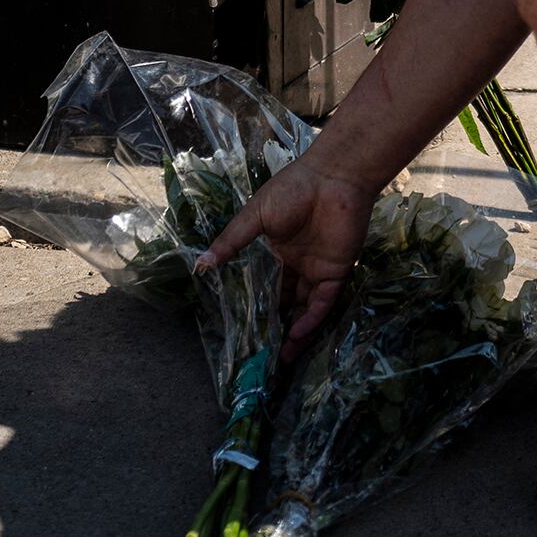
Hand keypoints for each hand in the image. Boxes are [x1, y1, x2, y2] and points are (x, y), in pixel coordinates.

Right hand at [199, 153, 378, 342]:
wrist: (334, 178)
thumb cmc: (292, 190)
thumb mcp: (255, 216)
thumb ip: (232, 242)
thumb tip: (200, 264)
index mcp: (277, 249)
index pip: (265, 284)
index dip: (256, 305)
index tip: (242, 328)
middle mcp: (297, 264)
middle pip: (285, 301)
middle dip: (275, 325)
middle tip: (262, 353)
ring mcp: (317, 269)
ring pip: (304, 308)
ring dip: (294, 332)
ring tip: (280, 358)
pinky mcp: (336, 272)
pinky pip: (324, 303)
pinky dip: (311, 320)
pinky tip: (296, 336)